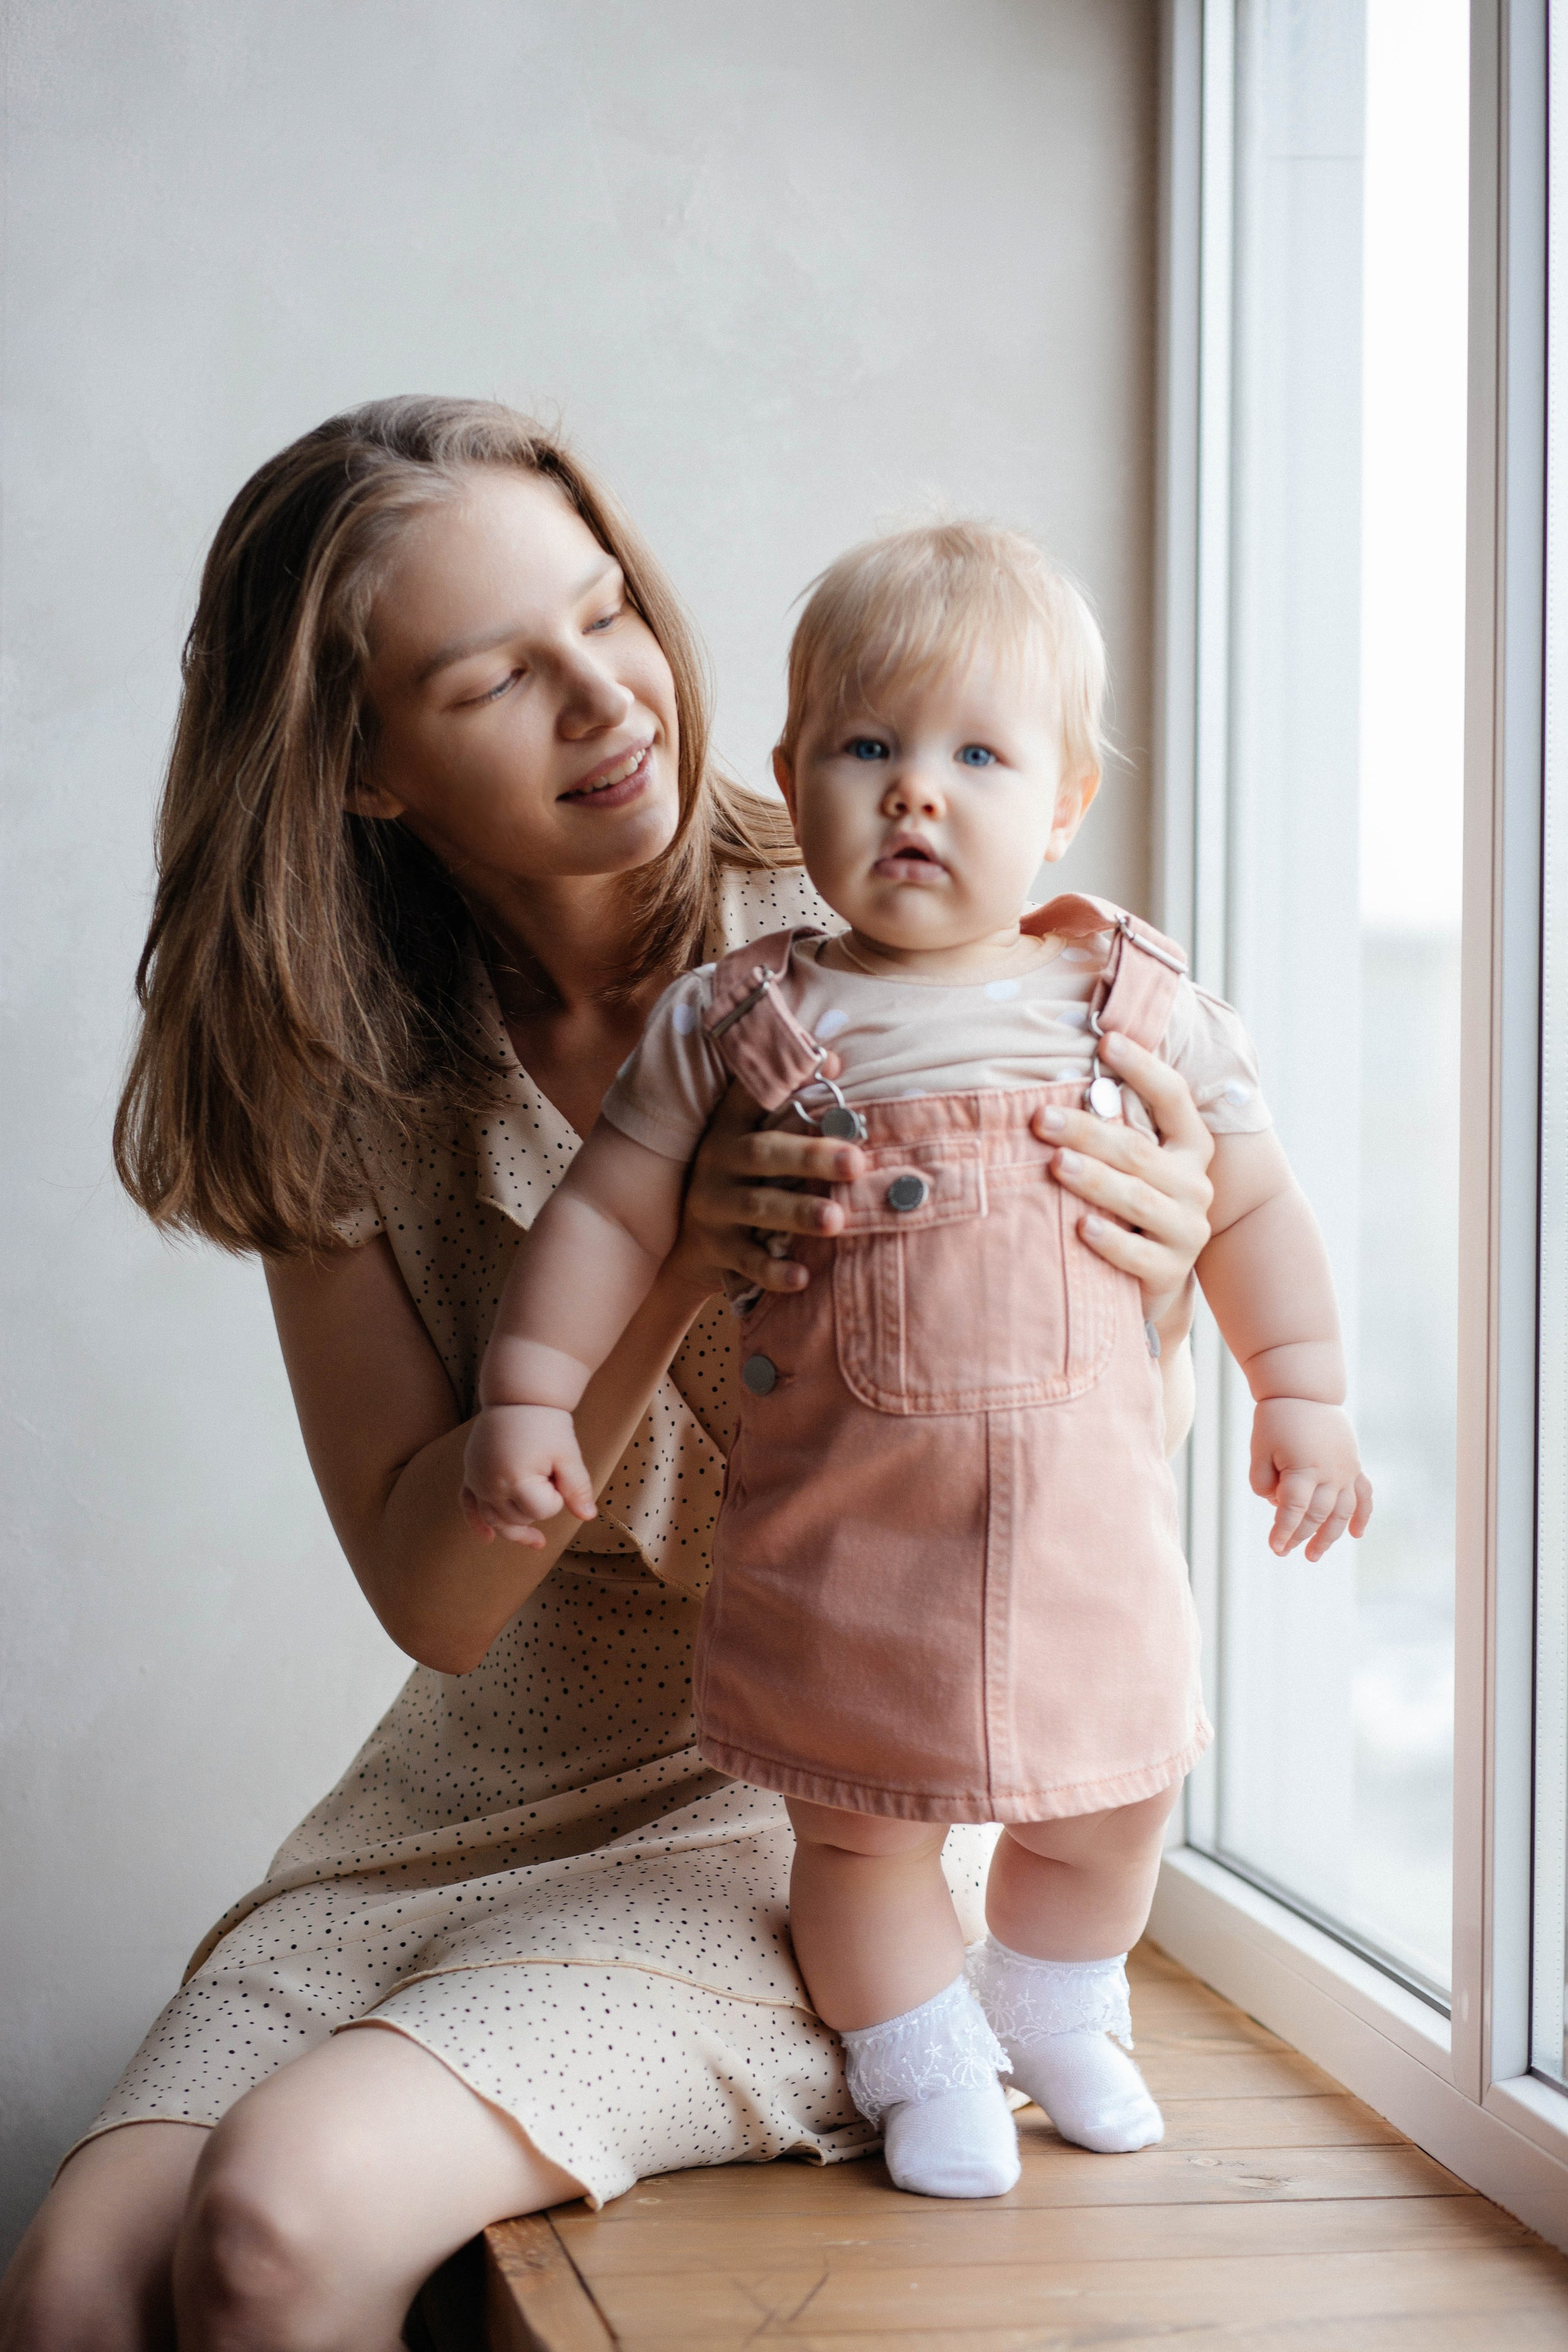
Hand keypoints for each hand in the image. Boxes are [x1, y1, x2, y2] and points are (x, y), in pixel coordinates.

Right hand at [460, 1403, 597, 1546]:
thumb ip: (578, 1488)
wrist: (518, 1396)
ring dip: (515, 1528)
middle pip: (519, 1517)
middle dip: (538, 1507)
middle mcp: (491, 1484)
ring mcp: (477, 1480)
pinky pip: (468, 1504)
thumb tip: (588, 1517)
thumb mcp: (568, 1455)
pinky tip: (487, 1538)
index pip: (542, 1511)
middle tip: (548, 1479)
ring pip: (496, 1519)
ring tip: (536, 1540)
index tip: (559, 1475)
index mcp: (516, 1479)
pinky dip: (477, 1522)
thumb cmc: (546, 1424)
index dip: (557, 1499)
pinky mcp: (471, 1473)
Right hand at [670, 1067, 866, 1301]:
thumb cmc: (741, 1181)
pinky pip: (747, 1261)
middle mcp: (718, 1162)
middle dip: (811, 1155)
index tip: (831, 1065)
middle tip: (856, 1161)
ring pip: (758, 1207)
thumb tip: (834, 1060)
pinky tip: (802, 1277)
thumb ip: (786, 1106)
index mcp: (731, 1128)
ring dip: (798, 1212)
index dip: (789, 1079)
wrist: (684, 1247)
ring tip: (835, 1220)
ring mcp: (713, 1207)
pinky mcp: (716, 1249)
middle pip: (764, 1153)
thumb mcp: (751, 1141)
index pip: (754, 1095)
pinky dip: (774, 1270)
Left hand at [1033, 1029, 1214, 1329]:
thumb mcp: (1132, 1163)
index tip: (1107, 1040)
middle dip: (1087, 1131)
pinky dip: (1109, 1241)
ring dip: (1095, 1180)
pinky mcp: (1170, 1271)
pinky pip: (1137, 1255)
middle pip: (1138, 1150)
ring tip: (1056, 1164)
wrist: (1153, 1280)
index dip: (1144, 1068)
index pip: (1173, 1097)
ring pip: (1138, 1198)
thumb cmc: (1129, 1206)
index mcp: (1190, 1145)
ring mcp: (1187, 1229)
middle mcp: (1195, 1183)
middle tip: (1040, 1118)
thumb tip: (1067, 1078)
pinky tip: (1081, 1227)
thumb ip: (1116, 1127)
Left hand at [1249, 1397, 1372, 1559]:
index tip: (1275, 1548)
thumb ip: (1262, 1482)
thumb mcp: (1259, 1450)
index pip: (1293, 1510)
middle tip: (1284, 1552)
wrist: (1305, 1392)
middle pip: (1316, 1515)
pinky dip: (1362, 1516)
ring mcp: (1346, 1471)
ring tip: (1313, 1555)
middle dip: (1300, 1536)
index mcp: (1303, 1469)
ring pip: (1341, 1513)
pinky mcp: (1354, 1466)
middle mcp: (1329, 1474)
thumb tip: (1278, 1505)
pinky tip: (1356, 1534)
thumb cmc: (1276, 1420)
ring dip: (1329, 1537)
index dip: (1283, 1531)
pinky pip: (1363, 1496)